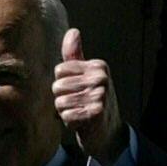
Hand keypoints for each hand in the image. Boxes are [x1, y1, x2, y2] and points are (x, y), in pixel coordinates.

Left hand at [53, 27, 123, 160]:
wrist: (109, 134)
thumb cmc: (93, 102)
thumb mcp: (86, 77)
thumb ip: (75, 56)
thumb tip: (72, 31)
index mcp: (98, 66)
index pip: (59, 71)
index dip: (63, 85)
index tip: (78, 92)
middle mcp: (101, 78)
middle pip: (57, 86)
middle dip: (63, 100)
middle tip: (79, 105)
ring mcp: (100, 95)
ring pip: (60, 102)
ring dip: (66, 113)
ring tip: (81, 114)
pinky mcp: (96, 113)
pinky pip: (66, 116)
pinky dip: (70, 123)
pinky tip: (83, 124)